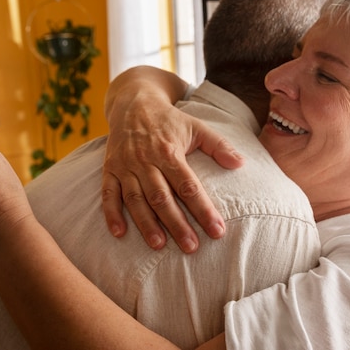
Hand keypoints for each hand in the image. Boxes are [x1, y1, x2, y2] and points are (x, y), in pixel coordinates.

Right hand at [102, 93, 243, 252]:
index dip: (203, 209)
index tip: (217, 231)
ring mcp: (125, 166)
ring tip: (159, 245)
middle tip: (191, 247)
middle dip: (177, 224)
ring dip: (146, 223)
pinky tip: (119, 233)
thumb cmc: (169, 120)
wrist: (133, 102)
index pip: (188, 186)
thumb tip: (241, 163)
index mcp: (169, 151)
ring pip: (135, 199)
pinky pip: (108, 193)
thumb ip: (219, 146)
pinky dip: (111, 213)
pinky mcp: (110, 169)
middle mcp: (146, 160)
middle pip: (162, 197)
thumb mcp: (196, 126)